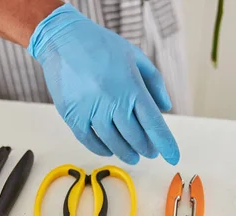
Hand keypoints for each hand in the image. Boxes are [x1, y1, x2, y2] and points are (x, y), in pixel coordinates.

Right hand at [27, 4, 179, 164]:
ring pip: (113, 143)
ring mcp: (91, 111)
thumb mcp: (134, 57)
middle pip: (135, 137)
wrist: (62, 40)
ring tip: (133, 157)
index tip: (172, 156)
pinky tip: (109, 150)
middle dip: (146, 148)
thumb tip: (165, 107)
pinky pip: (89, 141)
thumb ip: (153, 82)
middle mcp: (113, 103)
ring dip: (126, 153)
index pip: (154, 124)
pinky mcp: (73, 116)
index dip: (165, 143)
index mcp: (132, 88)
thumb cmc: (101, 46)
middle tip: (150, 152)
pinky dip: (101, 149)